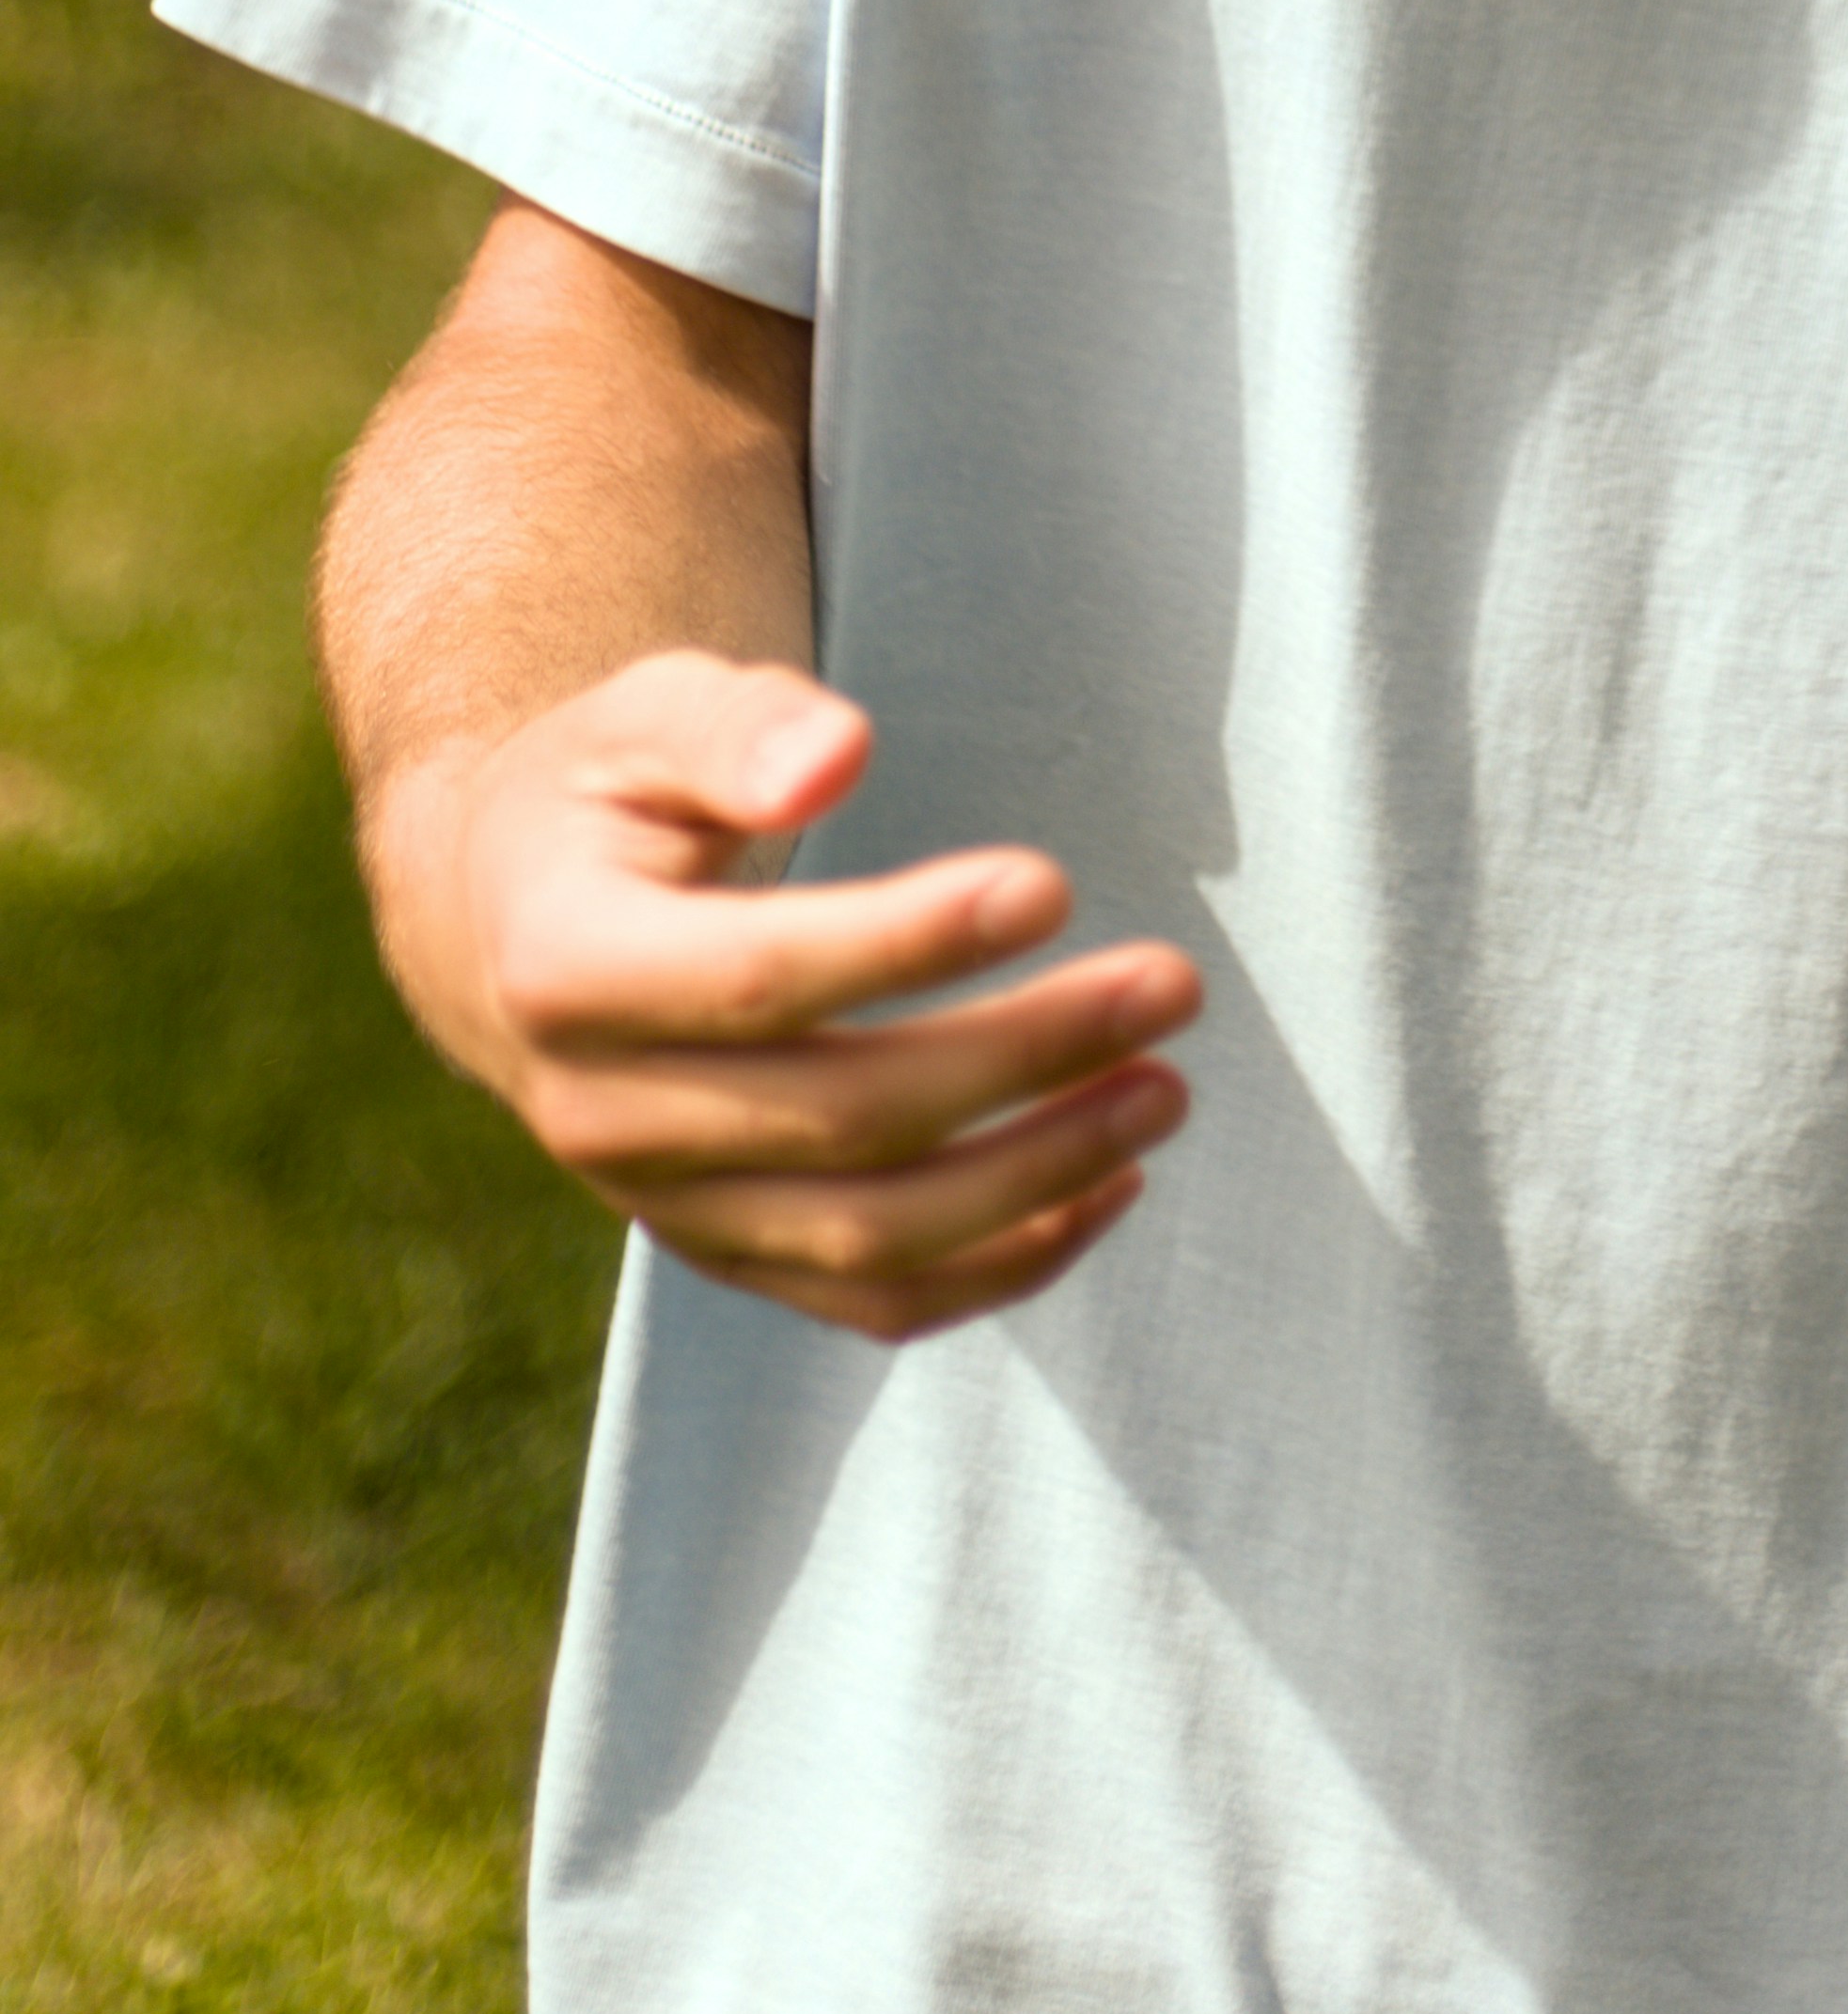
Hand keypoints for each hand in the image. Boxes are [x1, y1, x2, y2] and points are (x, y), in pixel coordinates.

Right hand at [369, 647, 1202, 1342]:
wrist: (507, 926)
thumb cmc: (604, 794)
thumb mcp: (643, 714)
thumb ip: (738, 726)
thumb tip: (837, 757)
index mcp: (566, 967)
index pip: (758, 979)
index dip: (908, 941)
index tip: (1053, 881)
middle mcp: (600, 1113)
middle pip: (840, 1119)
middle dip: (1025, 1057)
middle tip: (1173, 984)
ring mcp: (662, 1205)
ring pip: (865, 1236)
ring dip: (1036, 1177)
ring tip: (1165, 1090)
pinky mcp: (722, 1251)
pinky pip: (866, 1299)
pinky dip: (998, 1268)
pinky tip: (1109, 1187)